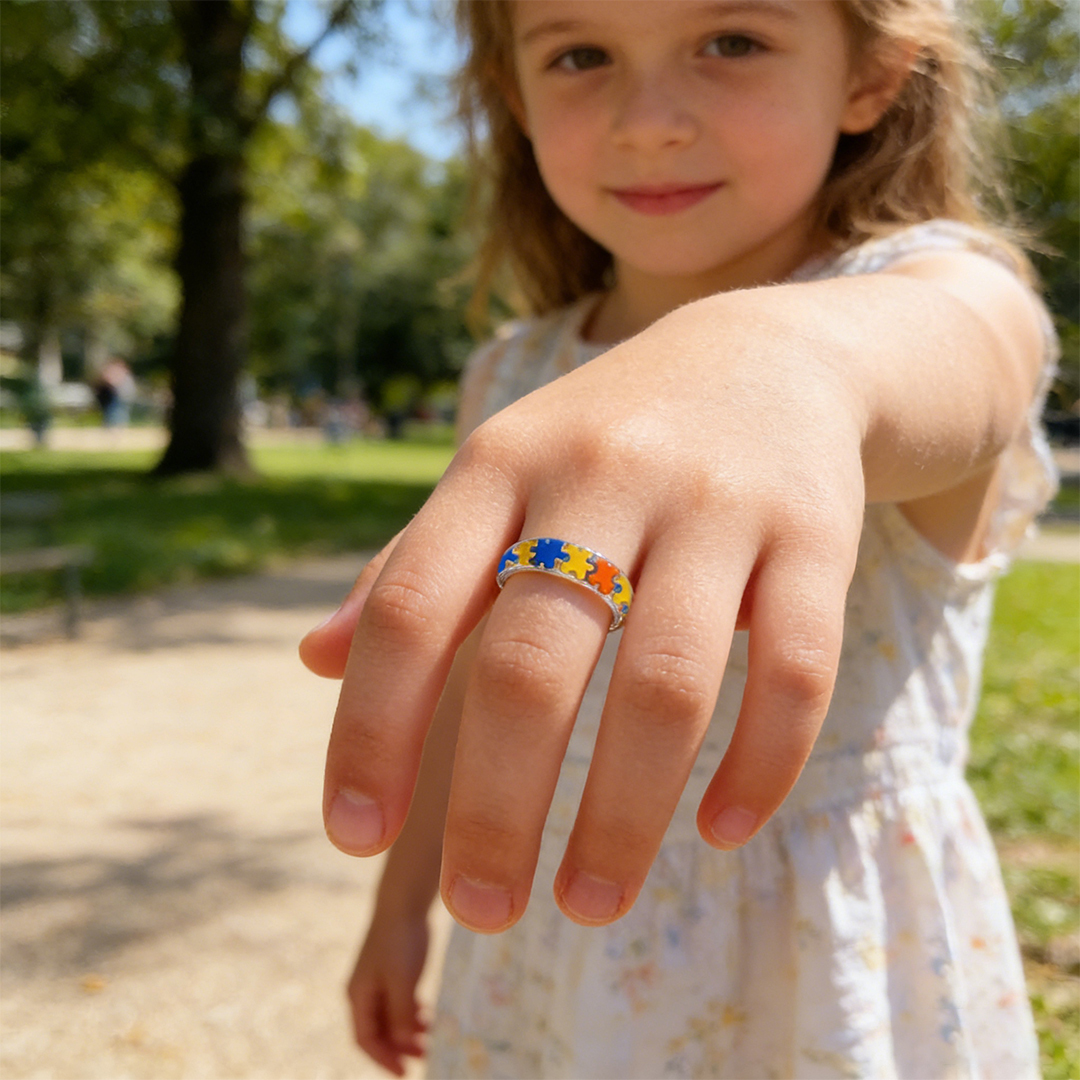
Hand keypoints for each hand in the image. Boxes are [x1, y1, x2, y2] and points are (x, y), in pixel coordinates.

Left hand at [309, 289, 867, 931]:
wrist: (765, 356)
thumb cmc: (600, 442)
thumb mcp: (496, 476)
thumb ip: (410, 565)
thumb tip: (314, 662)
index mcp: (500, 465)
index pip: (410, 608)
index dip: (369, 728)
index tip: (354, 837)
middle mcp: (600, 475)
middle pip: (530, 666)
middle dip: (494, 807)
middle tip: (480, 912)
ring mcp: (715, 503)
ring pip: (667, 688)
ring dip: (622, 818)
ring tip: (588, 906)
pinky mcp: (815, 533)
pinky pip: (794, 669)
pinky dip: (759, 766)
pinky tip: (720, 831)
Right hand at [347, 911, 429, 1076]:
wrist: (404, 903)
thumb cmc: (398, 941)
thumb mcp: (401, 980)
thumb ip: (401, 1013)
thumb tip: (404, 1044)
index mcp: (359, 996)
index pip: (365, 1039)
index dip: (383, 1058)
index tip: (404, 1072)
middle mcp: (366, 993)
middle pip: (379, 1032)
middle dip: (398, 1048)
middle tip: (423, 1057)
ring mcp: (381, 983)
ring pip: (392, 1019)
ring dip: (408, 1034)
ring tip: (430, 1041)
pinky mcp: (396, 974)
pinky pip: (401, 1004)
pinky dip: (413, 1016)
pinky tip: (428, 1020)